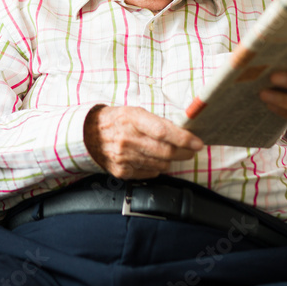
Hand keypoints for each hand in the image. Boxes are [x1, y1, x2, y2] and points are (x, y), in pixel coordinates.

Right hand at [84, 105, 203, 178]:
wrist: (89, 134)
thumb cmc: (117, 120)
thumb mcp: (135, 112)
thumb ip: (157, 122)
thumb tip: (183, 133)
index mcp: (132, 119)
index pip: (163, 131)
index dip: (184, 138)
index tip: (198, 143)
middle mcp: (127, 139)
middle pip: (166, 151)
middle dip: (184, 152)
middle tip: (191, 150)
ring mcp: (124, 158)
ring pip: (161, 164)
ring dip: (171, 159)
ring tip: (170, 152)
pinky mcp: (122, 171)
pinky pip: (150, 172)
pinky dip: (156, 167)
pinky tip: (152, 158)